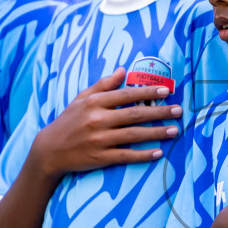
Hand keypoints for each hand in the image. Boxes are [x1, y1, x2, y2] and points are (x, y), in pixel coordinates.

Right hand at [30, 70, 182, 178]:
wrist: (49, 150)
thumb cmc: (68, 121)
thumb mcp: (82, 99)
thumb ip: (103, 84)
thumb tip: (123, 70)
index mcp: (94, 102)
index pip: (125, 95)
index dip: (147, 93)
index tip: (166, 91)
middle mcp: (97, 120)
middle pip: (134, 115)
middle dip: (159, 112)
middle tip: (179, 111)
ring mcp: (99, 140)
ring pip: (133, 135)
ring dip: (156, 133)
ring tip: (175, 130)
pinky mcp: (99, 158)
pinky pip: (126, 155)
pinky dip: (143, 154)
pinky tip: (158, 152)